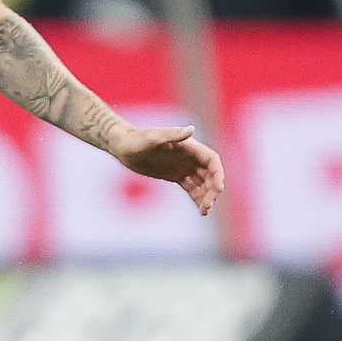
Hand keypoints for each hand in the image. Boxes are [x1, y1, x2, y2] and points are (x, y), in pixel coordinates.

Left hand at [111, 125, 225, 215]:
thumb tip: (191, 129)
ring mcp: (184, 167)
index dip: (218, 173)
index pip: (211, 159)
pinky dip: (198, 198)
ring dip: (207, 196)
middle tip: (207, 206)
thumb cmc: (136, 140)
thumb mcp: (152, 138)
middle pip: (210, 174)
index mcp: (189, 146)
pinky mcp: (176, 176)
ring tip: (204, 211)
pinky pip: (192, 188)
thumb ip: (171, 134)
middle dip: (213, 189)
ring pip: (203, 183)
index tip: (218, 189)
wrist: (123, 147)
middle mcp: (190, 156)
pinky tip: (201, 210)